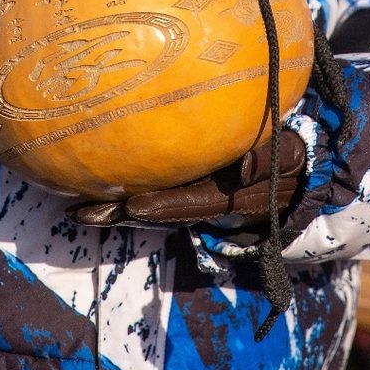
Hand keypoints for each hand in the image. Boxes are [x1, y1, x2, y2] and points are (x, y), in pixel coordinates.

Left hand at [71, 129, 306, 226]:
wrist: (295, 175)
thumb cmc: (292, 158)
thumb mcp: (292, 155)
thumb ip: (273, 158)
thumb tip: (241, 170)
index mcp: (230, 194)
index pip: (192, 201)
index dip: (163, 206)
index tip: (133, 207)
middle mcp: (206, 201)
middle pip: (158, 211)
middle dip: (121, 214)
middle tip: (82, 214)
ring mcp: (194, 198)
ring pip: (150, 207)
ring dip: (114, 211)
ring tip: (74, 211)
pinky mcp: (188, 190)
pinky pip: (153, 193)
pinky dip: (124, 197)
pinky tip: (90, 191)